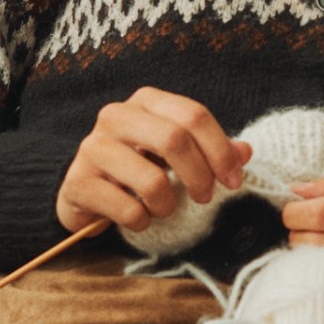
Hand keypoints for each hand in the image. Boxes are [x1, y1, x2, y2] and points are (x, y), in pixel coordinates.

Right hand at [56, 88, 251, 232]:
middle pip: (174, 140)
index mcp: (145, 101)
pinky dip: (142, 222)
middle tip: (205, 197)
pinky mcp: (78, 182)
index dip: (221, 150)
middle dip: (200, 176)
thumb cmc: (138, 167)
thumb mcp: (175, 154)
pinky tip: (138, 218)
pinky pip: (128, 209)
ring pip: (151, 180)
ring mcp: (93, 148)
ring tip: (163, 209)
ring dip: (168, 205)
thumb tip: (245, 151)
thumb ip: (210, 150)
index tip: (234, 181)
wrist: (84, 192)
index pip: (193, 115)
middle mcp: (116, 116)